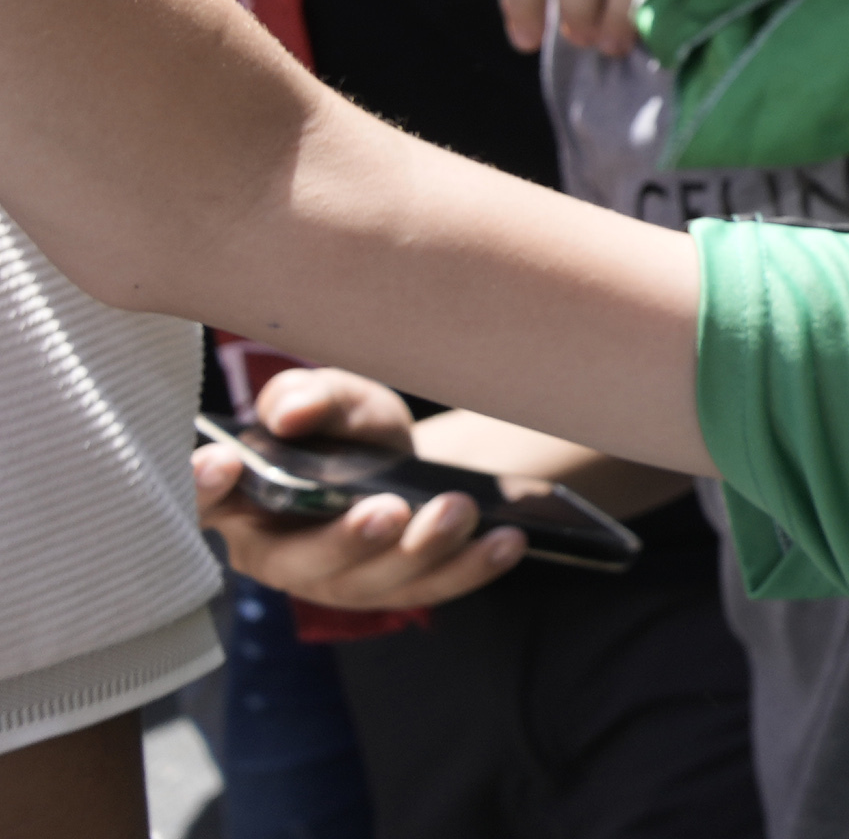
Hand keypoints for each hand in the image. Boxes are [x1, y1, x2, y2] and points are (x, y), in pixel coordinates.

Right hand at [198, 370, 522, 612]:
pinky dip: (470, 568)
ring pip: (369, 584)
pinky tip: (505, 541)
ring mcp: (334, 581)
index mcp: (240, 505)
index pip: (202, 505)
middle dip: (344, 541)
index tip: (224, 463)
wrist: (401, 461)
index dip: (200, 489)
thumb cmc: (346, 431)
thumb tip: (294, 413)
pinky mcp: (391, 593)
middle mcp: (277, 554)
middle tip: (387, 510)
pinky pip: (430, 590)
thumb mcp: (336, 399)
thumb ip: (311, 398)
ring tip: (458, 511)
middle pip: (299, 562)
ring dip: (418, 551)